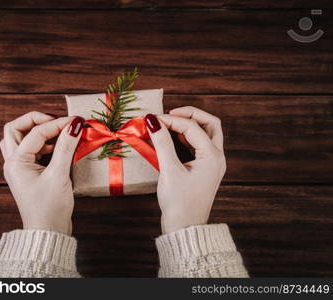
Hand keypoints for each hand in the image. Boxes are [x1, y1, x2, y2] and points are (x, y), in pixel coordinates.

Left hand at [0, 112, 83, 234]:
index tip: (76, 121)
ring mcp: (19, 168)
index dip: (57, 123)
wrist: (48, 232)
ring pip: (20, 139)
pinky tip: (58, 149)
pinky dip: (42, 145)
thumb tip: (74, 125)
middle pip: (15, 129)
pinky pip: (30, 151)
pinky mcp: (28, 174)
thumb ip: (66, 148)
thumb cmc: (50, 208)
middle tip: (56, 122)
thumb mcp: (59, 175)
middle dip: (35, 121)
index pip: (36, 132)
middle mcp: (13, 163)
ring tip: (58, 135)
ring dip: (37, 132)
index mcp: (16, 162)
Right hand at [144, 107, 225, 233]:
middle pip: (210, 124)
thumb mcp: (170, 171)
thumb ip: (162, 143)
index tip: (151, 119)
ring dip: (189, 125)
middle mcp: (217, 157)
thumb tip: (152, 121)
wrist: (185, 228)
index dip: (171, 120)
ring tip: (168, 124)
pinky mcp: (204, 169)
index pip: (192, 127)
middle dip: (190, 115)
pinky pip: (199, 145)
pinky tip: (171, 138)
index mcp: (212, 157)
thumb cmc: (179, 203)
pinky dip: (186, 137)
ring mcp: (212, 163)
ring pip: (206, 133)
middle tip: (170, 113)